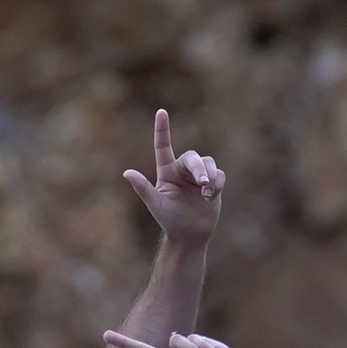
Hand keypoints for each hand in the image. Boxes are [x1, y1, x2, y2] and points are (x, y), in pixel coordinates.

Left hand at [120, 109, 222, 247]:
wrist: (190, 235)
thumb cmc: (170, 220)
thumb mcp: (155, 204)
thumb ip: (143, 188)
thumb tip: (126, 173)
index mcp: (166, 172)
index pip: (163, 147)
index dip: (162, 129)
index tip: (161, 112)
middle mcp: (182, 170)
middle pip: (193, 157)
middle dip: (199, 169)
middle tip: (202, 183)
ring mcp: (199, 176)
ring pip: (208, 163)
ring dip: (210, 176)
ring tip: (207, 194)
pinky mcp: (214, 182)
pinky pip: (219, 174)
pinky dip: (218, 183)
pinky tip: (212, 196)